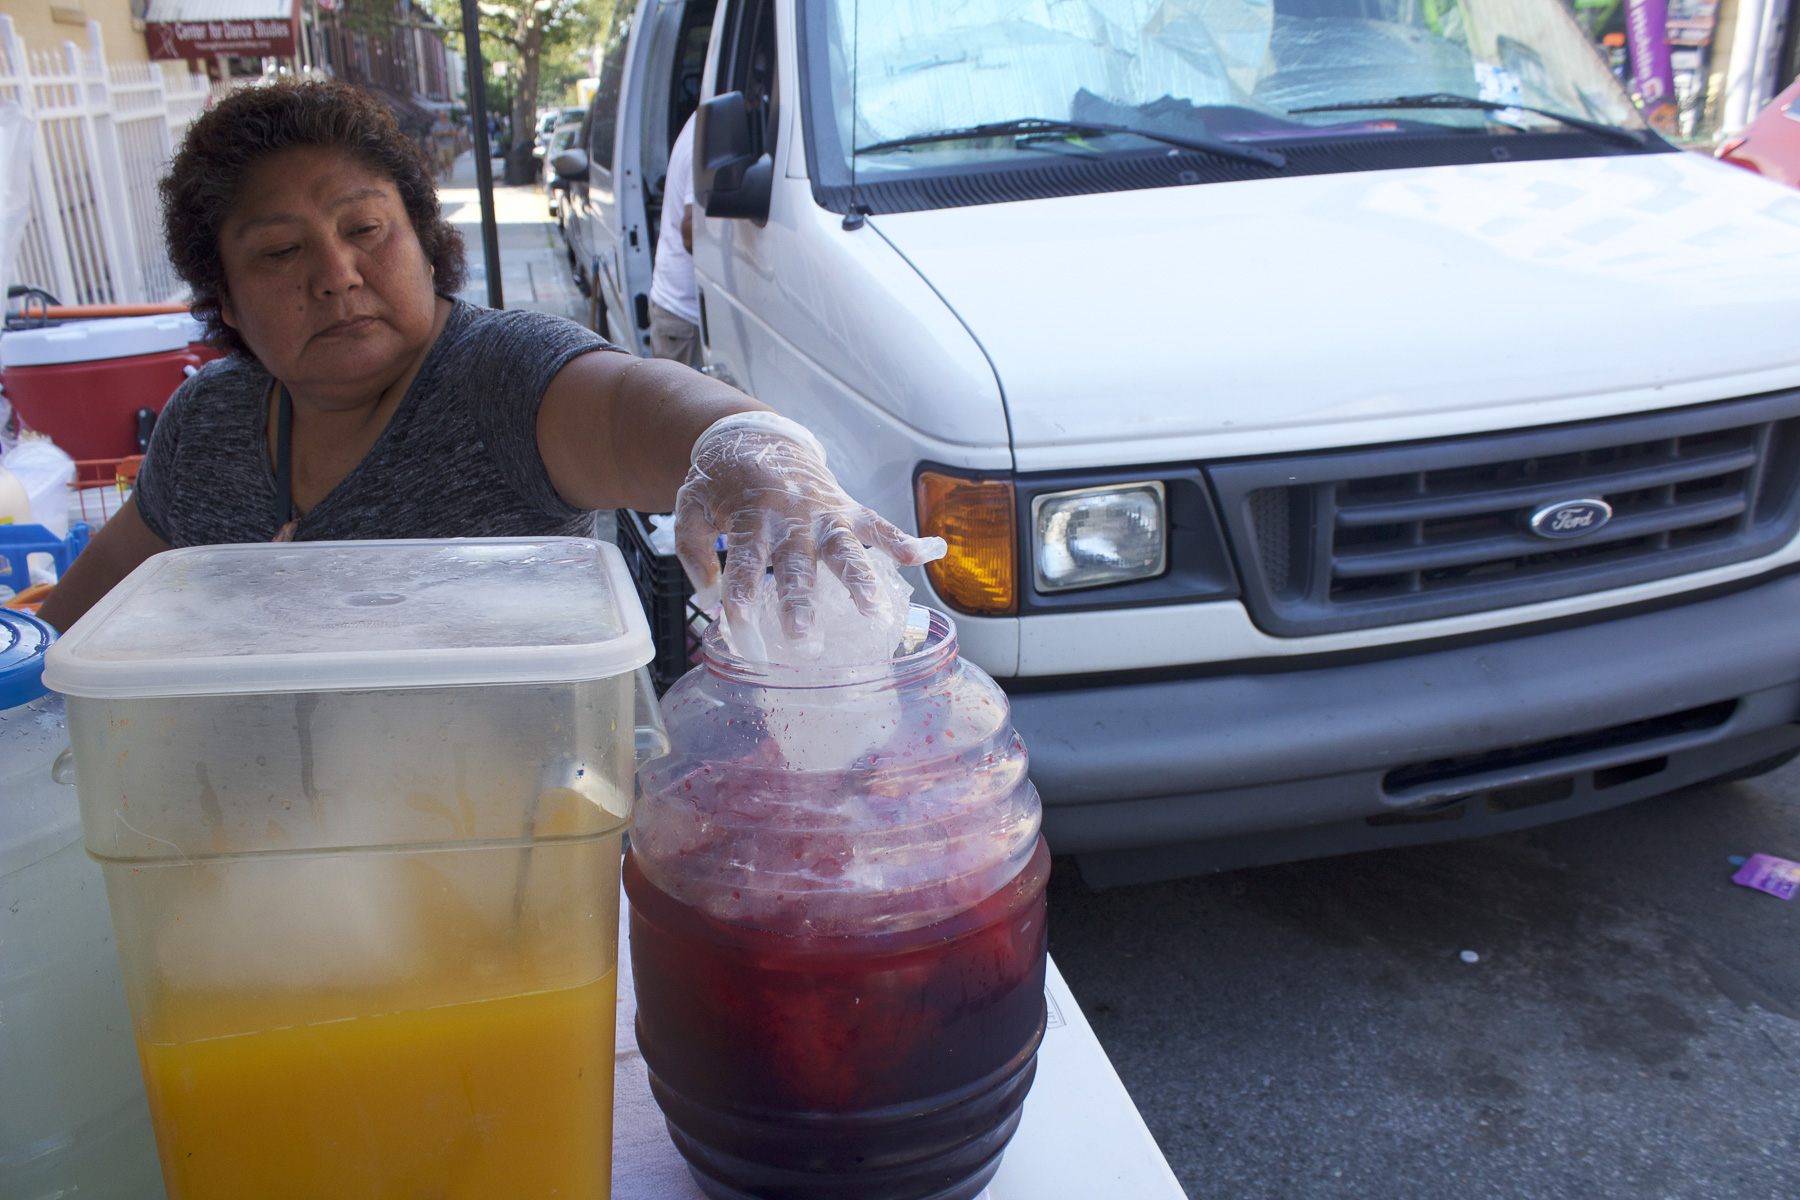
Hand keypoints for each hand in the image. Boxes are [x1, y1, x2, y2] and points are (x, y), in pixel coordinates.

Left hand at [674, 413, 945, 644]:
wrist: (759, 436)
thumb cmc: (724, 480)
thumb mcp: (691, 505)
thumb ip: (693, 549)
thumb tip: (709, 599)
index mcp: (750, 515)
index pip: (743, 560)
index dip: (740, 593)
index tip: (740, 625)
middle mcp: (791, 515)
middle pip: (797, 564)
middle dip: (801, 603)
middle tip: (804, 641)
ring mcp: (824, 512)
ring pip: (845, 549)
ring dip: (860, 582)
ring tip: (874, 612)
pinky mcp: (847, 508)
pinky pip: (878, 525)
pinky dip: (902, 539)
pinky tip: (926, 555)